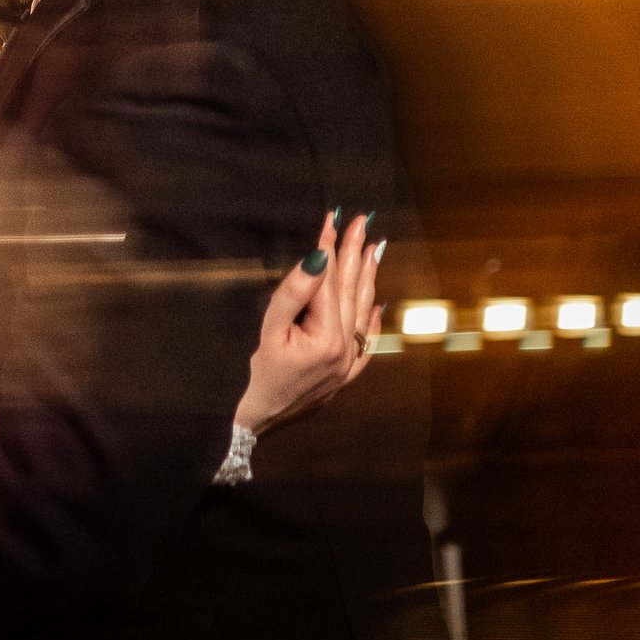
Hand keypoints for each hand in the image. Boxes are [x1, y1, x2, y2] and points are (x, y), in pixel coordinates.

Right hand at [236, 209, 382, 434]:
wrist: (263, 420)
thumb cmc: (262, 376)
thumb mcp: (269, 331)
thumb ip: (293, 294)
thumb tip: (317, 261)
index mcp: (328, 336)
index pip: (330, 281)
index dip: (331, 248)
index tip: (333, 219)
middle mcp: (347, 346)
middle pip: (352, 290)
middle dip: (356, 253)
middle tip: (362, 223)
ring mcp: (351, 360)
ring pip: (363, 309)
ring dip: (368, 277)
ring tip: (374, 249)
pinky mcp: (348, 371)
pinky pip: (368, 340)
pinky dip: (372, 318)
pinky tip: (377, 302)